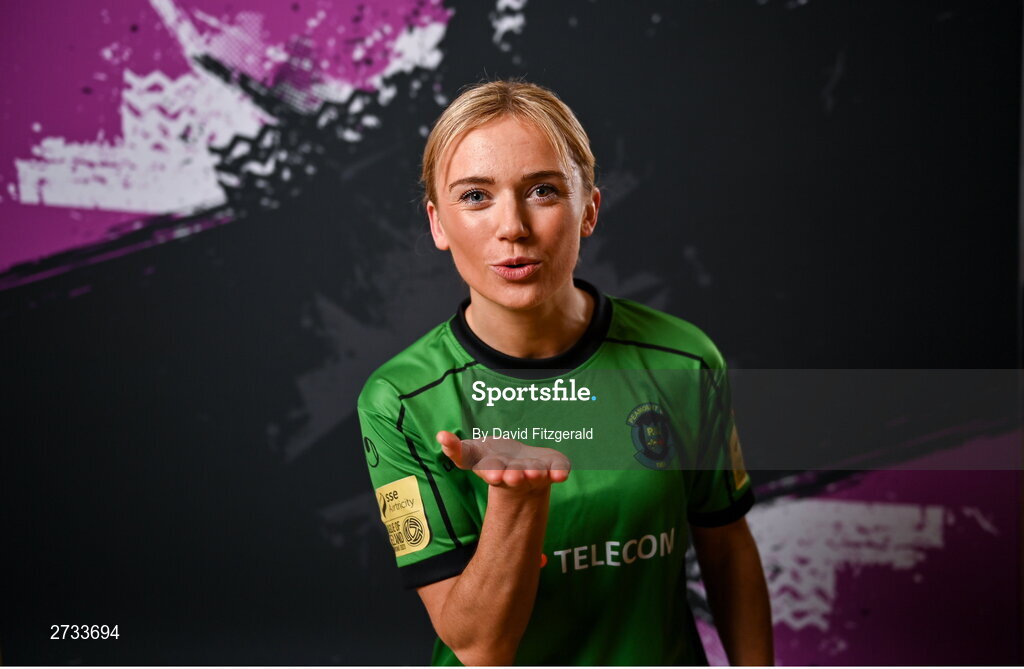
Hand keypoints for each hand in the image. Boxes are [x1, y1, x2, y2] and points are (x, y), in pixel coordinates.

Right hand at [436, 431, 570, 489]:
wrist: (520, 471)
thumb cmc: (492, 459)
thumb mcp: (473, 454)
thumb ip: (456, 448)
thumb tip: (440, 435)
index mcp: (493, 470)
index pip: (491, 471)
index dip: (493, 472)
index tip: (494, 474)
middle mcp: (514, 475)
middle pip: (513, 477)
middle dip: (513, 476)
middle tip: (513, 476)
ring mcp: (533, 473)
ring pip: (534, 475)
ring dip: (535, 474)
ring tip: (535, 472)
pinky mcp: (551, 469)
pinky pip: (556, 470)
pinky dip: (559, 471)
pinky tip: (562, 472)